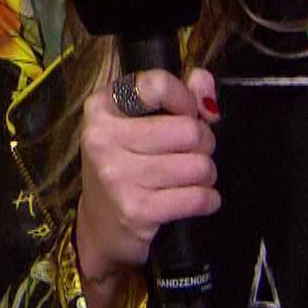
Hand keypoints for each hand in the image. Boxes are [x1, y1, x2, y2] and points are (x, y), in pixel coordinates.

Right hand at [73, 66, 219, 307]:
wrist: (100, 227)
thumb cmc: (126, 166)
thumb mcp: (140, 124)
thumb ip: (178, 96)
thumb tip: (204, 80)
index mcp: (102, 107)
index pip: (158, 85)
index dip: (186, 100)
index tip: (188, 114)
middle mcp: (103, 138)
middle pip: (188, 129)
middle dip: (203, 143)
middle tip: (191, 154)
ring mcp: (117, 175)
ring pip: (198, 165)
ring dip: (206, 174)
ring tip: (190, 179)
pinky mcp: (136, 210)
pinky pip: (198, 197)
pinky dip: (207, 199)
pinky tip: (197, 200)